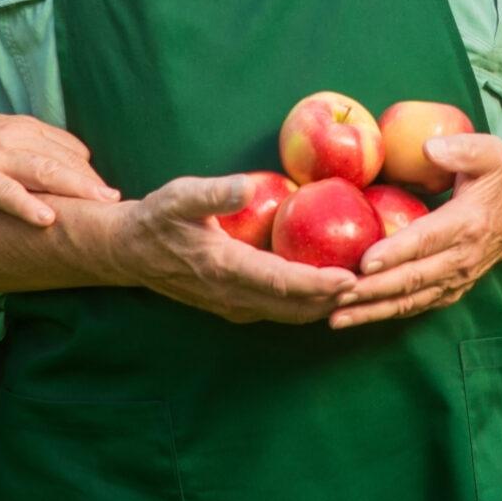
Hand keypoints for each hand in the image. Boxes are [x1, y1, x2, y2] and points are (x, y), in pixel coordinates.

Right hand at [0, 109, 116, 228]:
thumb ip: (29, 145)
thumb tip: (64, 160)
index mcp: (23, 128)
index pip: (68, 149)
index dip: (89, 172)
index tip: (107, 193)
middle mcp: (15, 138)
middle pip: (65, 160)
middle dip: (93, 181)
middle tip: (120, 203)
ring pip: (45, 170)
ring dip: (76, 188)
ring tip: (102, 205)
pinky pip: (5, 192)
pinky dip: (27, 204)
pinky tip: (46, 218)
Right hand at [115, 175, 357, 323]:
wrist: (128, 253)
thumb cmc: (157, 219)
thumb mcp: (179, 197)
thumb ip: (213, 192)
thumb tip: (247, 185)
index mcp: (224, 268)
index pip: (281, 282)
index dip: (319, 284)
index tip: (352, 278)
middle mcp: (233, 296)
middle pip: (294, 307)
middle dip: (334, 299)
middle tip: (373, 282)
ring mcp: (233, 307)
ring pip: (289, 315)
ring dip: (324, 306)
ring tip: (360, 288)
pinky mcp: (234, 307)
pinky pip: (278, 311)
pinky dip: (306, 305)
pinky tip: (327, 290)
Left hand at [330, 132, 501, 328]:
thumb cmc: (495, 181)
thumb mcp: (490, 155)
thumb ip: (462, 149)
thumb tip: (429, 148)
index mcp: (467, 225)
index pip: (427, 240)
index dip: (396, 251)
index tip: (366, 259)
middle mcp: (461, 260)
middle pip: (412, 278)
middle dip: (373, 289)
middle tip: (336, 291)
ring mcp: (454, 281)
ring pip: (409, 301)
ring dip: (371, 310)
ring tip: (335, 316)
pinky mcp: (447, 293)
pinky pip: (412, 307)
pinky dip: (381, 315)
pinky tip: (351, 317)